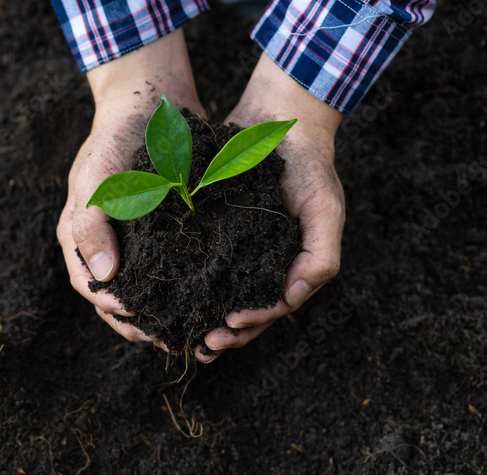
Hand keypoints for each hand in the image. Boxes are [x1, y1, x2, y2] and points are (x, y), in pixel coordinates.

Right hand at [57, 30, 204, 345]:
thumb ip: (93, 227)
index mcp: (80, 236)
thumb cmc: (114, 138)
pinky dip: (185, 285)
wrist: (149, 99)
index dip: (114, 311)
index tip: (142, 325)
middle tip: (171, 339)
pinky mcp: (166, 229)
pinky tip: (208, 297)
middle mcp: (107, 243)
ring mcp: (136, 238)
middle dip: (142, 322)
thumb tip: (106, 278)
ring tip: (191, 328)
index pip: (91, 287)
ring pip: (147, 287)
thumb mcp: (96, 180)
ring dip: (165, 310)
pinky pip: (173, 266)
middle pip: (119, 297)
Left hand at [197, 54, 345, 361]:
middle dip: (222, 333)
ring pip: (214, 296)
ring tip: (178, 331)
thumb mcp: (325, 208)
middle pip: (240, 312)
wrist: (279, 117)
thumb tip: (292, 298)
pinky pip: (192, 263)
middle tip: (202, 344)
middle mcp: (258, 264)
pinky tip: (162, 293)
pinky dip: (180, 283)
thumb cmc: (309, 165)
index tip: (229, 323)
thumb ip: (320, 256)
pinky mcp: (206, 230)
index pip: (270, 308)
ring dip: (198, 317)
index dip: (251, 322)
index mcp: (287, 267)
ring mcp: (232, 249)